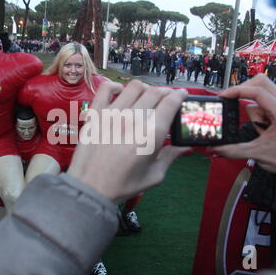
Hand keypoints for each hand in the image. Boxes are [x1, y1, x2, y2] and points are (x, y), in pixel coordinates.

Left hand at [67, 80, 188, 202]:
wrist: (91, 187)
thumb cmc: (123, 184)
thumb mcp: (154, 175)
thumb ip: (171, 157)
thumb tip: (184, 148)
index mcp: (151, 134)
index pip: (170, 102)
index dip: (179, 95)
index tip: (182, 95)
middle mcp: (133, 119)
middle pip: (155, 92)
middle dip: (165, 93)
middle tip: (167, 99)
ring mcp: (113, 114)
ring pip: (134, 87)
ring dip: (145, 89)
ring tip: (146, 97)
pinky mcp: (96, 114)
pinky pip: (106, 88)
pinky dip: (116, 86)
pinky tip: (121, 93)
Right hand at [212, 74, 275, 183]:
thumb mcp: (257, 154)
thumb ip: (233, 150)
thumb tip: (214, 147)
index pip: (257, 91)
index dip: (238, 91)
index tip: (223, 96)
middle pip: (260, 83)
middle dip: (242, 91)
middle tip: (231, 103)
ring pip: (261, 91)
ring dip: (251, 106)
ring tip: (258, 127)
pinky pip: (264, 101)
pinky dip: (256, 110)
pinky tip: (261, 126)